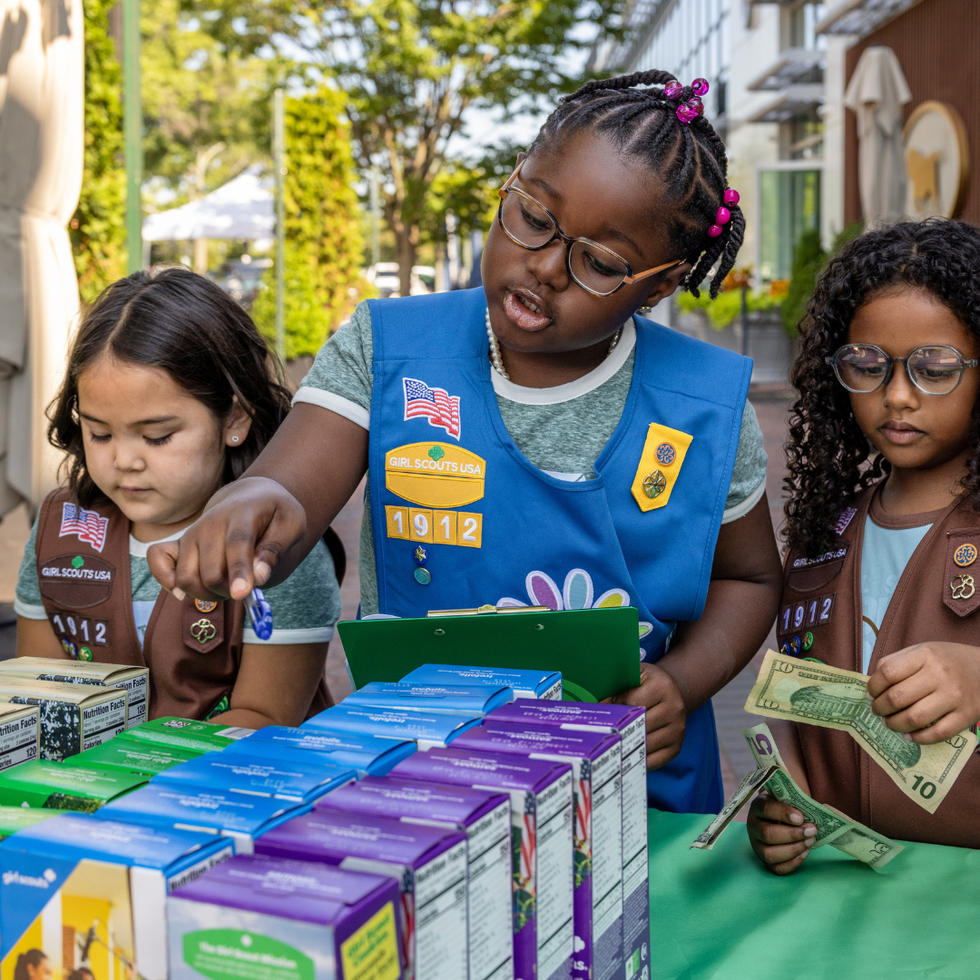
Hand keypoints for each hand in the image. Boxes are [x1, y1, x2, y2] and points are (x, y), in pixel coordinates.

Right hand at [147, 477, 306, 600]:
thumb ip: (276, 550)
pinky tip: (186, 590)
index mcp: (242, 513)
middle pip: (211, 572)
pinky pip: (158, 561)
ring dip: (209, 595)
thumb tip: (259, 576)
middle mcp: (210, 523)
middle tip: (248, 586)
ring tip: (228, 586)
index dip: (239, 570)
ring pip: (188, 579)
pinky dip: (167, 581)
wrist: (252, 497)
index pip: (237, 543)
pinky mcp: (178, 543)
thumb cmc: (275, 514)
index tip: (243, 594)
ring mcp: (191, 533)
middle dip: (231, 591)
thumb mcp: (291, 525)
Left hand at [608, 662, 685, 769]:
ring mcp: (677, 730)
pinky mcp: (677, 747)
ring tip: (607, 746)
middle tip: (599, 733)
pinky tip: (622, 756)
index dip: (613, 708)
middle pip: (638, 725)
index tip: (599, 713)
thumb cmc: (648, 683)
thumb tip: (595, 702)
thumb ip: (619, 683)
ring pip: (644, 745)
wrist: (674, 693)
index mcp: (662, 686)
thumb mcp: (636, 674)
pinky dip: (636, 760)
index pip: (631, 702)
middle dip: (617, 729)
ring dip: (625, 747)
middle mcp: (674, 708)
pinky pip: (653, 761)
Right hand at [747, 791, 816, 874]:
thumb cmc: (789, 804)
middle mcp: (753, 826)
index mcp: (757, 806)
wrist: (784, 815)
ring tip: (811, 841)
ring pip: (770, 854)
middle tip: (812, 830)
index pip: (765, 809)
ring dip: (794, 849)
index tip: (801, 817)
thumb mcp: (789, 794)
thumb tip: (816, 804)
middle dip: (793, 834)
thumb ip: (796, 795)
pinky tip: (805, 852)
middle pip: (768, 834)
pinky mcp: (765, 860)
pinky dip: (793, 863)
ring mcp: (757, 845)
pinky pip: (776, 868)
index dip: (783, 814)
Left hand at [868, 642, 979, 743]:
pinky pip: (937, 733)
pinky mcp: (966, 716)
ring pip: (914, 718)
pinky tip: (909, 736)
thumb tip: (872, 683)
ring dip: (895, 725)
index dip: (873, 687)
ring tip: (889, 723)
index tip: (870, 694)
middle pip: (897, 697)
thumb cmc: (948, 660)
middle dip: (880, 708)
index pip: (888, 673)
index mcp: (925, 655)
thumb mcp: (923, 650)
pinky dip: (918, 738)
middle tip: (877, 711)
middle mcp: (940, 675)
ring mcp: (954, 697)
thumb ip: (897, 662)